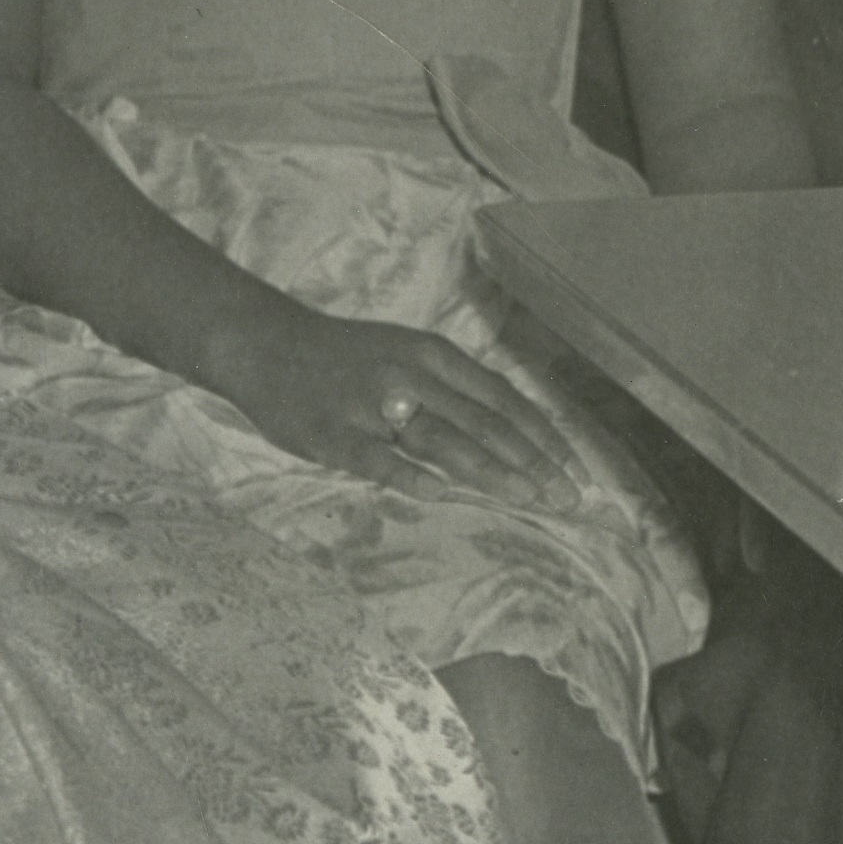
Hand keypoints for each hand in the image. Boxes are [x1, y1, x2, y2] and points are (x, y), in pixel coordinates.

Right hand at [223, 308, 588, 506]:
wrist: (267, 344)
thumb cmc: (348, 356)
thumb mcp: (408, 353)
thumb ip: (456, 388)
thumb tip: (517, 432)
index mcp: (433, 355)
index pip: (503, 399)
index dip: (543, 436)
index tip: (575, 470)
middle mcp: (410, 375)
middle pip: (484, 423)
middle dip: (532, 462)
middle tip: (566, 498)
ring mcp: (371, 405)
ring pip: (442, 440)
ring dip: (491, 471)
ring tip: (528, 498)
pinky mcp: (333, 435)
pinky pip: (378, 460)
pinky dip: (410, 476)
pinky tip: (440, 495)